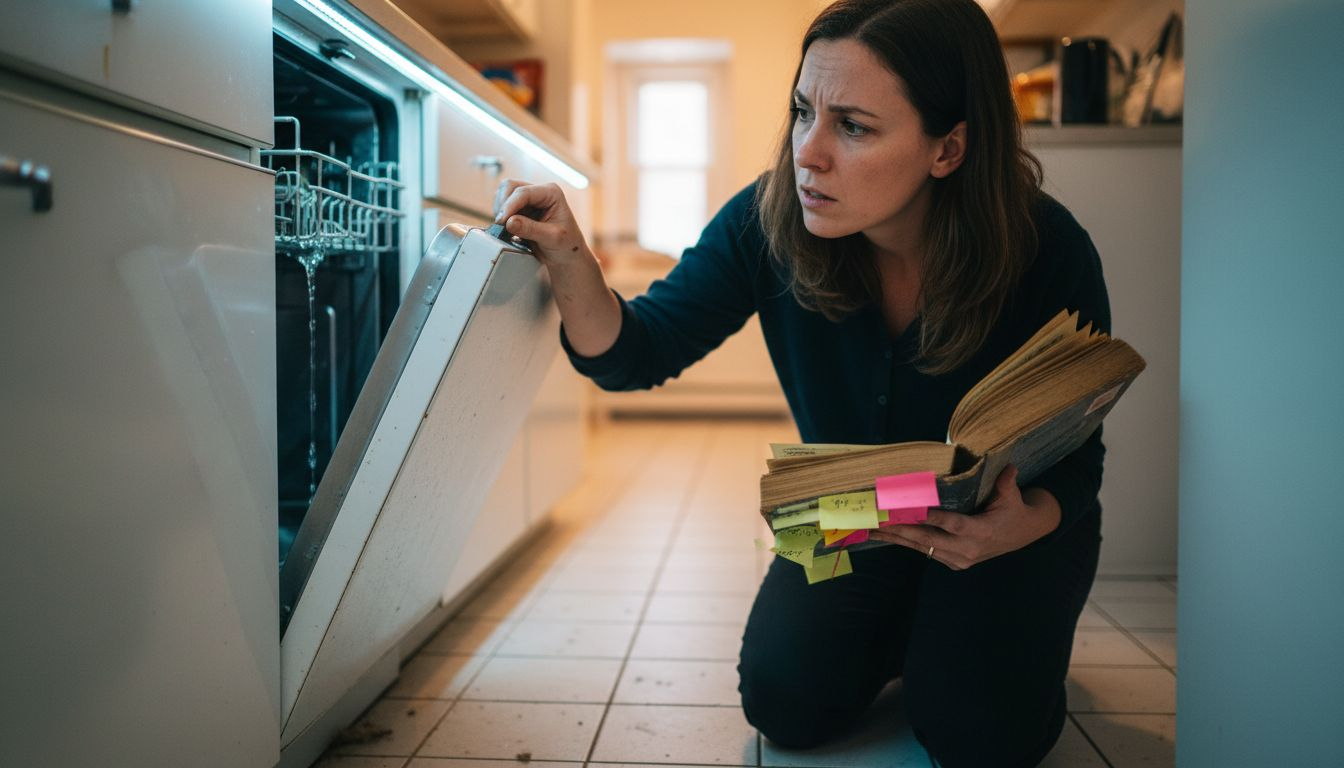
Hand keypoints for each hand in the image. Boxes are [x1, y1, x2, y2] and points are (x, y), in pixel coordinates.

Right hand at [493, 179, 592, 268]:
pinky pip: (502, 205)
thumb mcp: (552, 238)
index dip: (510, 206)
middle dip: (503, 205)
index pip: (524, 192)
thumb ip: (530, 229)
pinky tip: (507, 229)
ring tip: (506, 228)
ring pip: (503, 194)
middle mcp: (539, 192)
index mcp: (551, 193)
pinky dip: (500, 215)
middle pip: (510, 187)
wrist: (566, 256)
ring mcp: (528, 199)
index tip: (502, 222)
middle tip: (502, 226)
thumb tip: (509, 222)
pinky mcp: (520, 209)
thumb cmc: (566, 245)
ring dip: (500, 210)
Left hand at [869, 465, 1061, 569]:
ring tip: (872, 530)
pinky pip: (926, 551)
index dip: (930, 517)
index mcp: (982, 532)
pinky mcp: (953, 563)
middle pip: (928, 539)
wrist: (1022, 535)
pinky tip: (888, 535)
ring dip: (896, 538)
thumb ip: (1006, 483)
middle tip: (876, 521)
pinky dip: (907, 542)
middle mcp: (968, 550)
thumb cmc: (1014, 511)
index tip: (908, 510)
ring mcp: (960, 559)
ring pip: (922, 547)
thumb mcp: (1013, 496)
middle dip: (899, 529)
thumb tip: (1008, 467)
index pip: (952, 524)